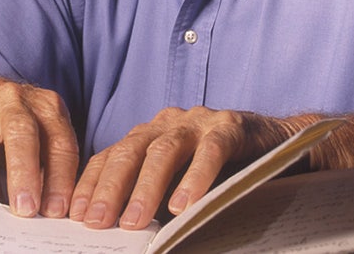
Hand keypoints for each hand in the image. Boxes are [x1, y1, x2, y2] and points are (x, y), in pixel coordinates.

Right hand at [0, 75, 79, 218]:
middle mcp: (12, 101)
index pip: (60, 143)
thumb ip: (50, 165)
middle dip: (24, 179)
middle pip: (21, 139)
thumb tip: (52, 210)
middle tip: (25, 211)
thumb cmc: (9, 123)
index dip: (60, 180)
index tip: (56, 210)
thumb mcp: (40, 132)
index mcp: (44, 105)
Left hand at [69, 106, 302, 229]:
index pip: (109, 156)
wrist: (279, 144)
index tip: (74, 215)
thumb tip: (119, 230)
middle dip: (110, 188)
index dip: (90, 184)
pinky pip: (210, 152)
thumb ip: (152, 196)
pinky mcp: (231, 128)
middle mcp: (168, 123)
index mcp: (149, 134)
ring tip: (134, 221)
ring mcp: (199, 122)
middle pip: (129, 151)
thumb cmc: (222, 168)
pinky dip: (195, 179)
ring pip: (164, 151)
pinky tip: (184, 205)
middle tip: (96, 222)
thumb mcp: (178, 182)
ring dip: (146, 188)